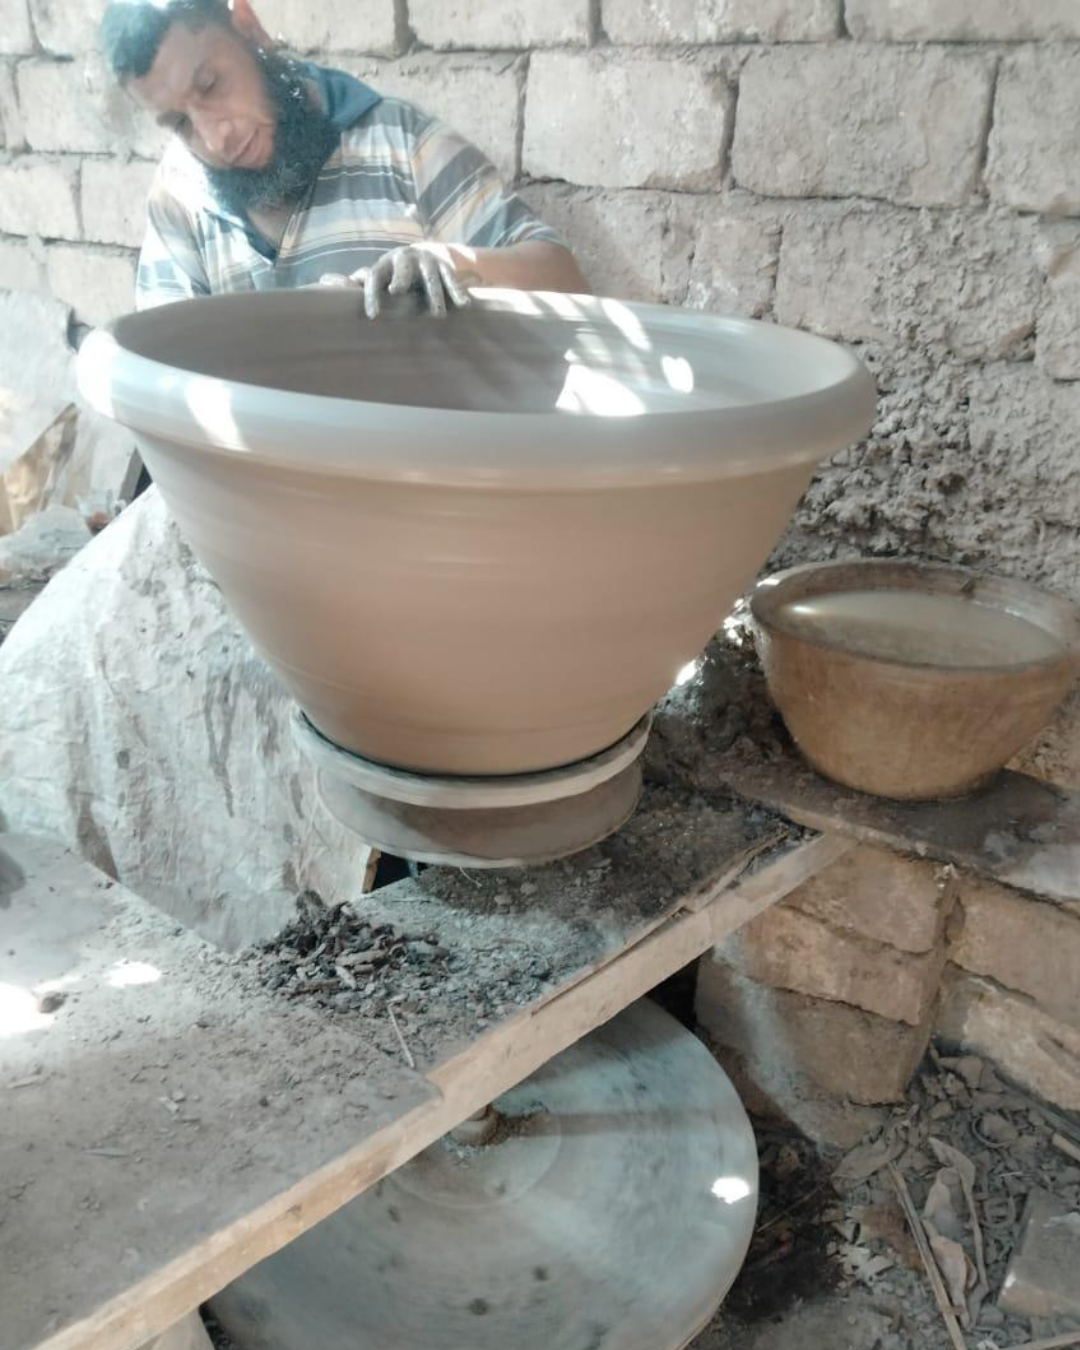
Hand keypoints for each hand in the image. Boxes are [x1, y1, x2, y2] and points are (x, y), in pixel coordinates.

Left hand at [319, 243, 475, 318]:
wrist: (426, 254)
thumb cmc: (394, 274)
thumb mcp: (378, 275)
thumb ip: (356, 281)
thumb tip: (323, 282)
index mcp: (385, 264)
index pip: (375, 278)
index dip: (372, 295)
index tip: (373, 316)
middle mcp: (405, 259)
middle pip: (402, 268)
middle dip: (401, 279)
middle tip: (398, 292)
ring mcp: (427, 261)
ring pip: (430, 278)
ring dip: (434, 296)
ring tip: (437, 315)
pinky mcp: (445, 266)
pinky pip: (452, 279)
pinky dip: (457, 292)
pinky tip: (464, 306)